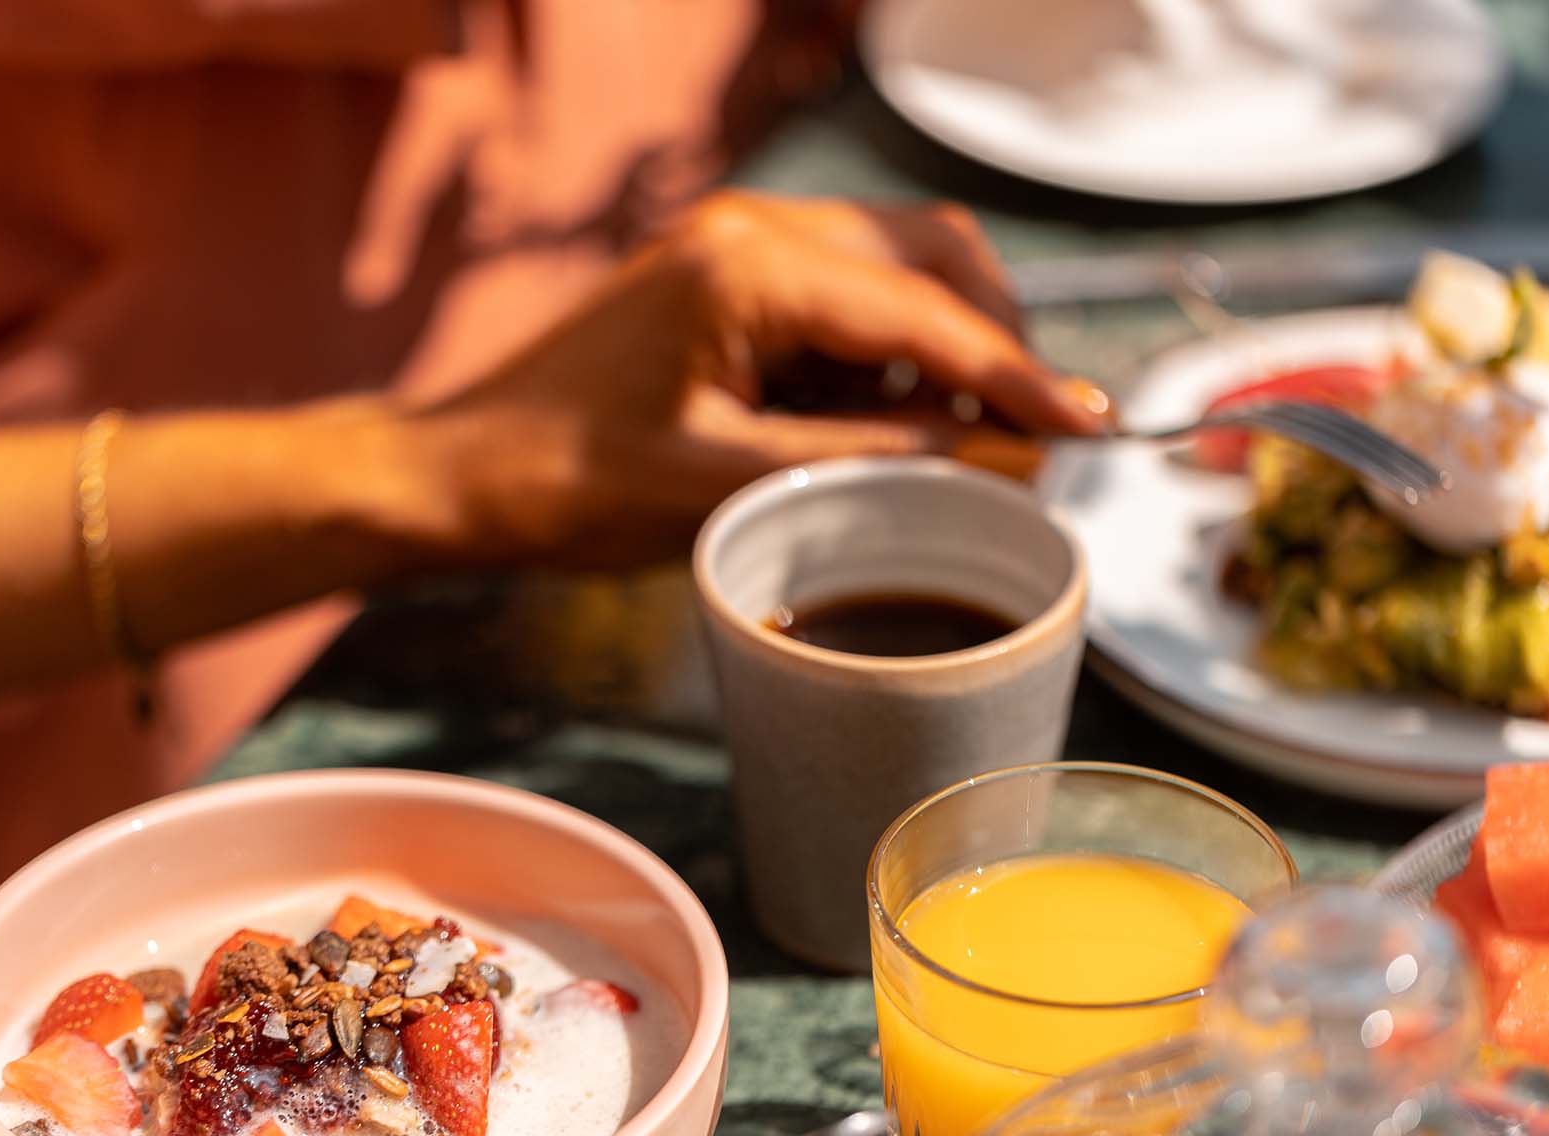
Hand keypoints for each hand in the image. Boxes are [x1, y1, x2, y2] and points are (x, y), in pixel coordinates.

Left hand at [418, 192, 1111, 567]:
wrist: (457, 476)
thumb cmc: (565, 486)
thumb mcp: (730, 491)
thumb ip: (876, 468)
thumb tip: (1001, 460)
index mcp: (751, 269)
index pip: (926, 315)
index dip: (1018, 376)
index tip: (1091, 427)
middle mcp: (752, 231)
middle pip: (931, 255)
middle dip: (990, 344)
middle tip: (1021, 439)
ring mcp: (736, 246)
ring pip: (895, 269)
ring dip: (937, 350)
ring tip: (936, 449)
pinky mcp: (726, 279)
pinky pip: (844, 298)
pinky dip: (882, 360)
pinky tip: (868, 432)